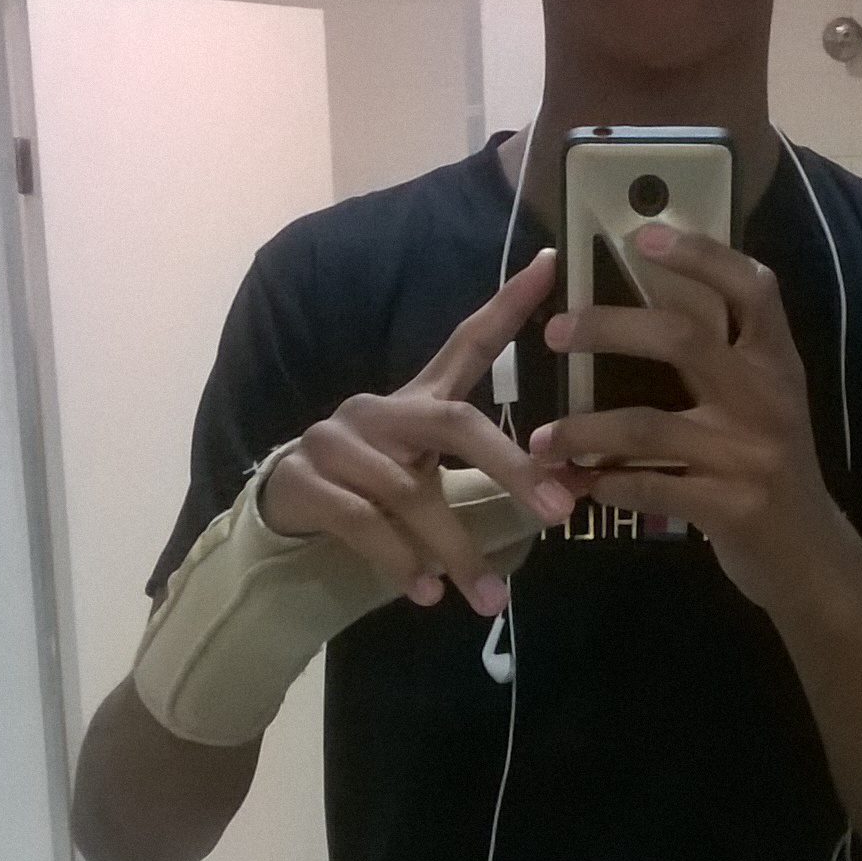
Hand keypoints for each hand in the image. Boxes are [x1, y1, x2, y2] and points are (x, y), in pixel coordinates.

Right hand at [260, 249, 574, 614]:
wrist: (288, 515)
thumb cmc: (377, 491)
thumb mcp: (433, 476)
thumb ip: (490, 474)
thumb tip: (572, 491)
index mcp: (419, 399)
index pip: (468, 340)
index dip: (510, 304)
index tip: (553, 263)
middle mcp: (380, 408)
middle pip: (454, 424)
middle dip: (511, 467)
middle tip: (556, 511)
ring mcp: (337, 441)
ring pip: (410, 493)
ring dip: (454, 550)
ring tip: (487, 597)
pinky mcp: (303, 478)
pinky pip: (363, 523)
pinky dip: (400, 563)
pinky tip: (425, 595)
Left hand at [531, 225, 841, 612]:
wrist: (811, 557)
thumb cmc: (772, 469)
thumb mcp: (764, 404)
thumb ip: (725, 359)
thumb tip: (650, 298)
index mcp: (778, 363)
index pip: (753, 288)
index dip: (701, 254)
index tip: (643, 236)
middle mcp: (768, 399)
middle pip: (684, 339)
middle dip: (610, 328)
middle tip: (556, 331)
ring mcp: (751, 455)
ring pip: (648, 425)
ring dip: (584, 431)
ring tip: (541, 441)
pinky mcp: (732, 507)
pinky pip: (651, 486)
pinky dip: (607, 485)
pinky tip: (581, 485)